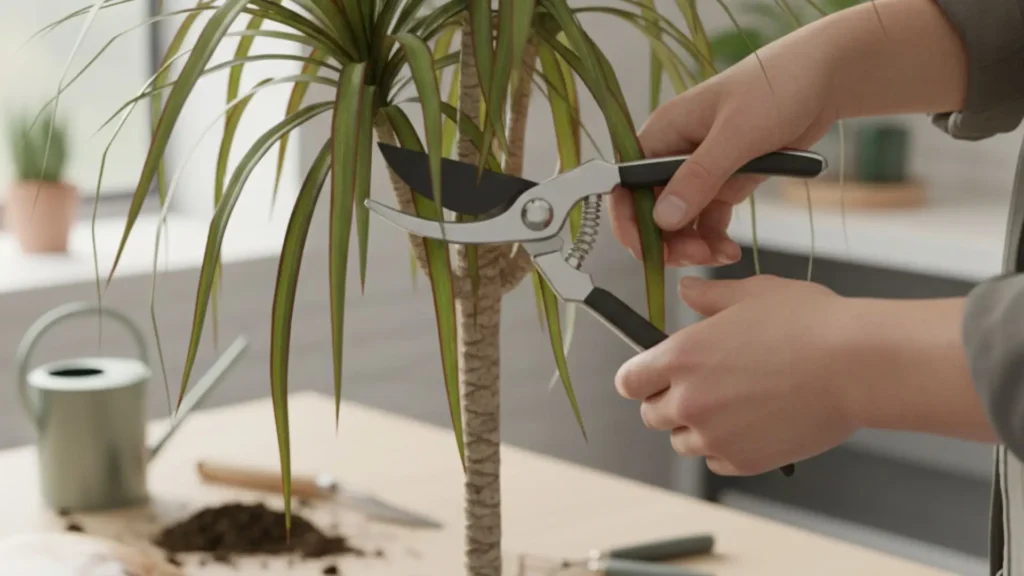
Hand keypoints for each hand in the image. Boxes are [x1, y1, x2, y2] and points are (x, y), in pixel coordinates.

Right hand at [610, 37, 838, 267]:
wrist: (824, 78)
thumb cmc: (775, 88)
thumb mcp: (736, 134)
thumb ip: (699, 177)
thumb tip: (662, 218)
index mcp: (662, 133)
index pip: (625, 184)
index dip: (628, 220)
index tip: (647, 250)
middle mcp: (674, 154)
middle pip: (650, 209)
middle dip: (666, 239)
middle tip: (694, 256)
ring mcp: (700, 170)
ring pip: (679, 221)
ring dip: (691, 244)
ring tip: (719, 254)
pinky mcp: (726, 181)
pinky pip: (708, 219)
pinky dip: (714, 239)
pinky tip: (729, 250)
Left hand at [614, 274, 859, 474]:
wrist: (857, 366)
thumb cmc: (810, 325)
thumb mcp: (752, 294)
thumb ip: (709, 297)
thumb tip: (686, 291)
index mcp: (680, 357)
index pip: (629, 381)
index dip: (639, 378)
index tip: (651, 376)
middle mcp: (689, 400)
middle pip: (651, 416)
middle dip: (667, 402)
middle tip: (701, 388)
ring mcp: (714, 436)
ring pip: (682, 442)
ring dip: (696, 428)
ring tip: (731, 406)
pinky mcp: (743, 461)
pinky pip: (716, 461)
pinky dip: (726, 449)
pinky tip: (751, 426)